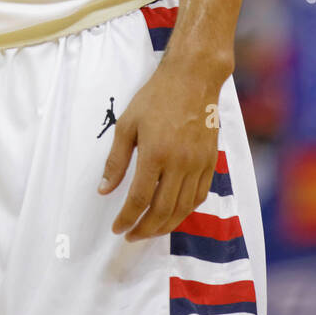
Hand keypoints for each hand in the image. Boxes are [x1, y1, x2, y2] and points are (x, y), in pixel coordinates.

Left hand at [97, 61, 224, 240]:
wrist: (193, 79)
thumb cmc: (155, 98)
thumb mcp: (127, 124)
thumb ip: (116, 161)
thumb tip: (104, 190)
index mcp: (155, 154)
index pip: (139, 199)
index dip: (126, 219)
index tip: (117, 229)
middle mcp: (179, 163)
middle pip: (162, 211)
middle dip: (144, 229)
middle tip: (131, 235)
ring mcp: (198, 164)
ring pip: (183, 209)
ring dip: (165, 226)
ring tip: (149, 230)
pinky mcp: (211, 162)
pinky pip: (200, 196)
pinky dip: (186, 211)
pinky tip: (174, 214)